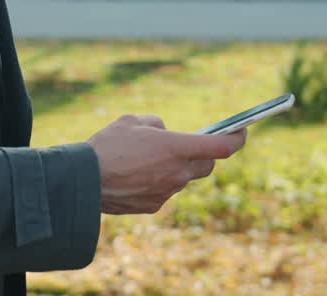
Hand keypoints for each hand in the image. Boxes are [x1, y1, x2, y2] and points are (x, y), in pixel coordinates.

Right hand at [86, 114, 246, 214]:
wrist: (84, 181)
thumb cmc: (107, 145)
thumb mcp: (131, 121)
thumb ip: (155, 124)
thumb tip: (164, 133)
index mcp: (176, 147)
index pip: (221, 147)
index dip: (237, 138)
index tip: (242, 131)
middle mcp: (177, 172)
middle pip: (207, 166)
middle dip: (204, 155)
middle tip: (190, 146)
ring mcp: (167, 192)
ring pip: (183, 178)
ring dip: (176, 168)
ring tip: (150, 159)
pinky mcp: (154, 206)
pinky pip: (165, 191)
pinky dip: (158, 182)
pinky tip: (137, 175)